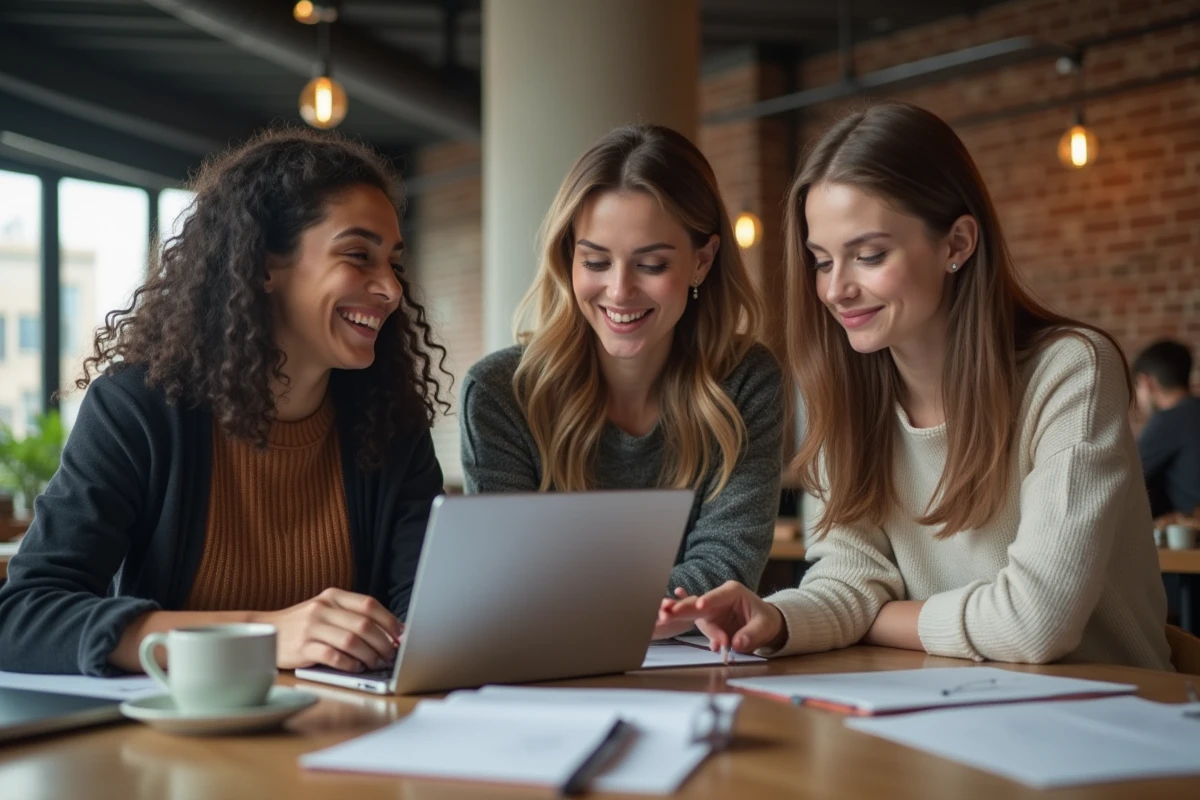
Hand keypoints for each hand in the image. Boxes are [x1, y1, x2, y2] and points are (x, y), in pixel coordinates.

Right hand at [253, 588, 401, 671]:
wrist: (265, 630)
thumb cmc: (303, 624)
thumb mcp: (326, 610)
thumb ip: (351, 616)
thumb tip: (389, 632)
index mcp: (333, 596)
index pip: (369, 605)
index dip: (390, 621)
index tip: (401, 636)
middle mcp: (323, 608)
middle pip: (364, 625)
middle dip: (383, 643)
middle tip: (391, 656)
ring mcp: (311, 627)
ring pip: (351, 641)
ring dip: (369, 655)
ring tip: (376, 664)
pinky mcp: (302, 647)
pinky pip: (333, 656)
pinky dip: (349, 663)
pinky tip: (356, 668)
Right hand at [658, 581, 786, 653]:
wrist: (763, 625)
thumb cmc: (766, 621)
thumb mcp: (764, 627)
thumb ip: (750, 635)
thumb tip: (736, 644)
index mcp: (732, 592)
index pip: (718, 596)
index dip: (709, 600)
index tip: (700, 605)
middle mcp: (716, 598)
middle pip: (697, 603)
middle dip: (682, 608)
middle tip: (668, 613)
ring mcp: (708, 609)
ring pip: (691, 613)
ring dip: (677, 617)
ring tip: (662, 619)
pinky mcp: (704, 620)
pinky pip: (690, 623)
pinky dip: (677, 622)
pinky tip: (658, 617)